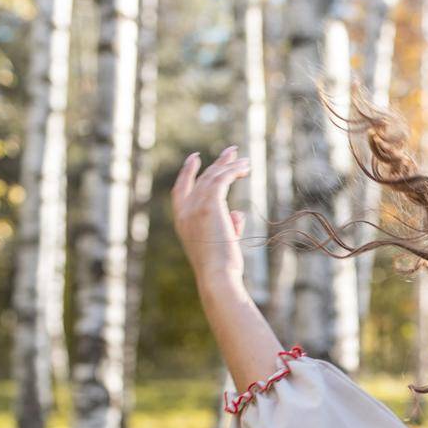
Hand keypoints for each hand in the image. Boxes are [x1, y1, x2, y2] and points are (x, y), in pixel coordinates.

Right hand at [171, 145, 252, 281]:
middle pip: (202, 179)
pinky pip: (222, 179)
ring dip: (230, 166)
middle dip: (217, 163)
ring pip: (213, 177)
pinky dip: (233, 171)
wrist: (217, 275)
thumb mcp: (222, 242)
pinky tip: (245, 168)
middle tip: (232, 151)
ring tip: (245, 159)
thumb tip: (237, 212)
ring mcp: (194, 206)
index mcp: (182, 220)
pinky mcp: (209, 204)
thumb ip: (228, 224)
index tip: (195, 158)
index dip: (188, 172)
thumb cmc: (222, 266)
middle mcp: (185, 210)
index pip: (181, 189)